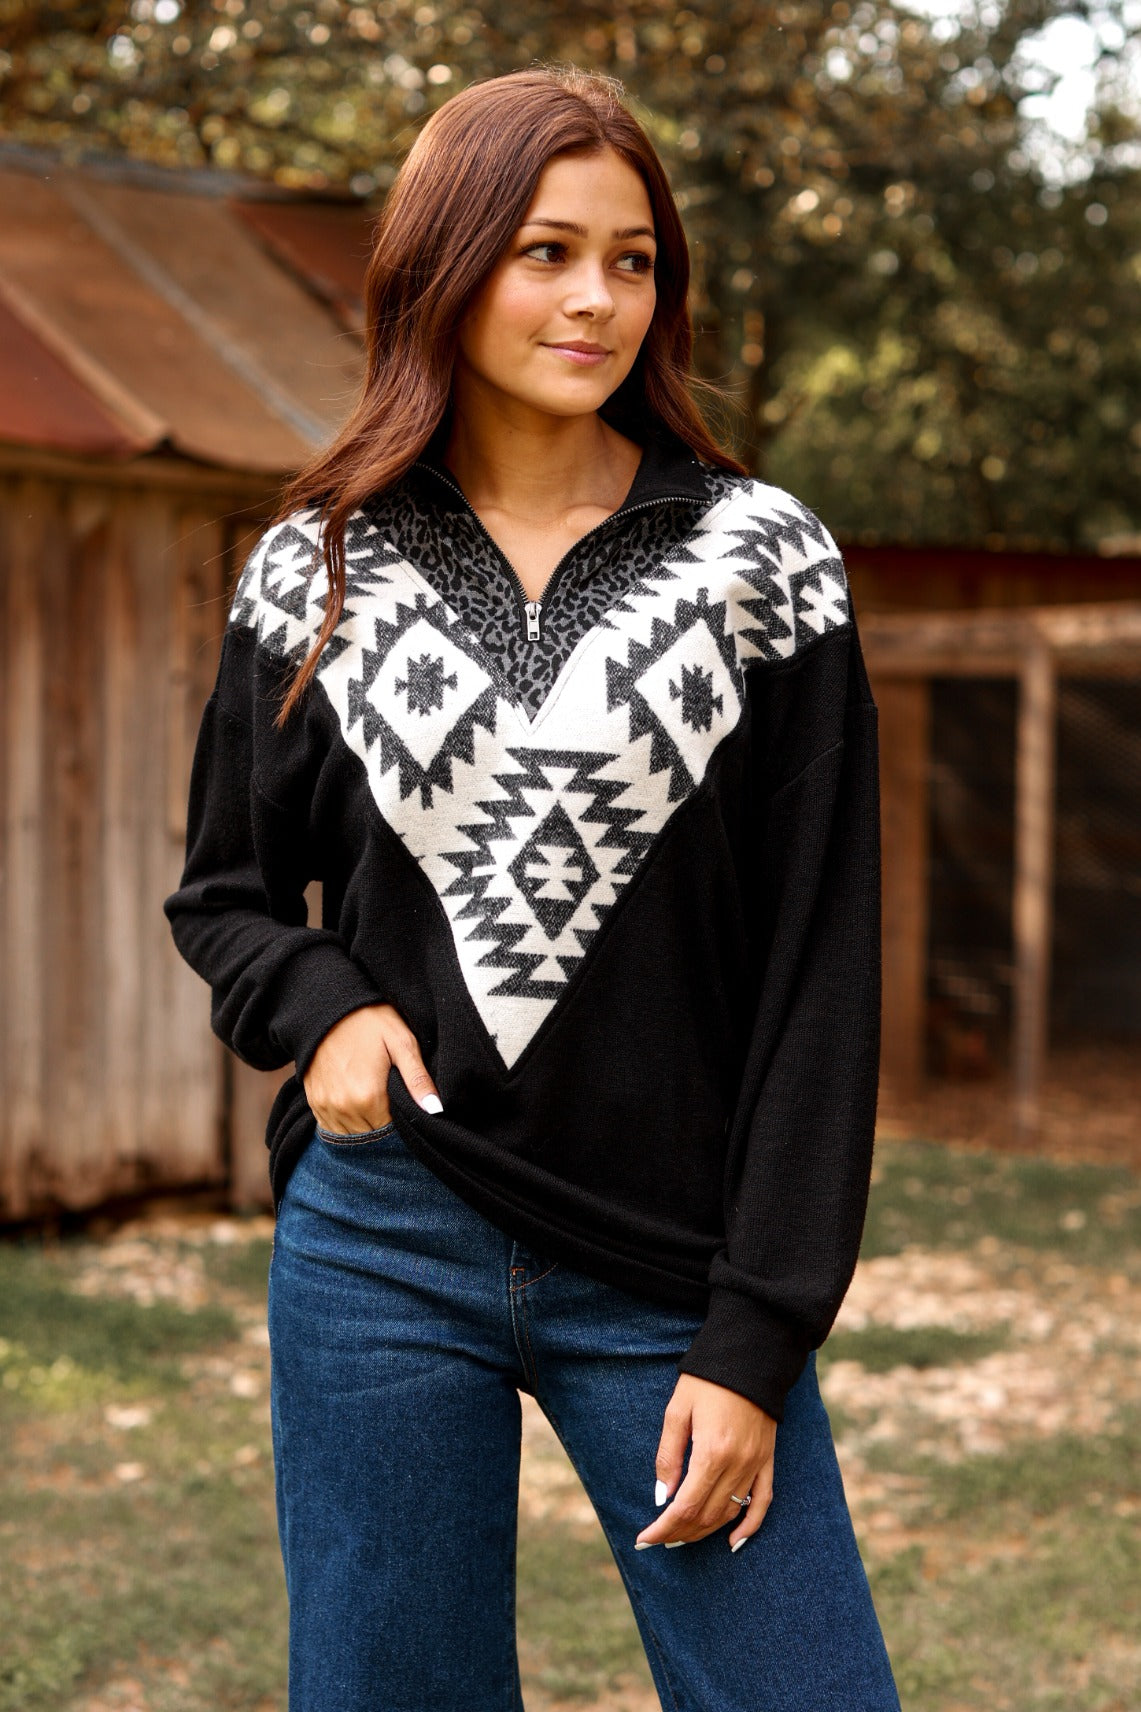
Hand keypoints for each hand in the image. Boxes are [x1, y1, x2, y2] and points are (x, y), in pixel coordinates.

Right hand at [302, 1003, 440, 1132]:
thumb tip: (435, 1109)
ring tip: (374, 1103)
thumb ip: (417, 1079)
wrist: (328, 1006)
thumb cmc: (370, 1021)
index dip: (402, 1124)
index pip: (391, 1132)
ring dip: (364, 1126)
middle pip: (371, 1136)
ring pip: (351, 1135)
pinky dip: (345, 1122)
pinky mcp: (314, 1101)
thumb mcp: (401, 1042)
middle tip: (392, 1103)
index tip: (405, 1108)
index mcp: (369, 1097)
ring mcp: (325, 1106)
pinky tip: (356, 1104)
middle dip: (384, 1127)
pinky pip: (332, 1126)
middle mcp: (344, 1108)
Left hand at [635, 1373, 775, 1552]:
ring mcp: (756, 1464)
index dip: (664, 1527)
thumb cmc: (707, 1379)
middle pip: (707, 1515)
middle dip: (680, 1532)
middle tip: (658, 1538)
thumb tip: (662, 1497)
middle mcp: (737, 1464)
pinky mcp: (768, 1460)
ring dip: (705, 1531)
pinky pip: (762, 1502)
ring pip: (730, 1512)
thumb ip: (669, 1456)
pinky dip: (749, 1526)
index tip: (645, 1538)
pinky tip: (732, 1542)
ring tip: (682, 1537)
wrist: (749, 1355)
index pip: (686, 1506)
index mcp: (711, 1451)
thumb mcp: (678, 1410)